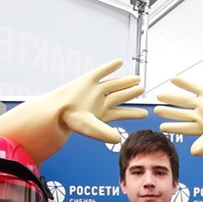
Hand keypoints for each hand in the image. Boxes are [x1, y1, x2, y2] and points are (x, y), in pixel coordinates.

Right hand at [0, 59, 146, 163]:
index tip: (145, 114)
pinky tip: (120, 62)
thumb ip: (105, 133)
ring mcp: (94, 89)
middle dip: (131, 93)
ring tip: (137, 78)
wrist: (57, 109)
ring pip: (113, 84)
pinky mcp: (88, 79)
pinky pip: (101, 72)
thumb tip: (118, 139)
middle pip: (119, 96)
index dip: (133, 113)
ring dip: (125, 81)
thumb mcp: (91, 128)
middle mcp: (100, 101)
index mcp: (103, 113)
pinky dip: (110, 67)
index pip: (121, 113)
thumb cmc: (73, 120)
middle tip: (142, 89)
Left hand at [155, 77, 202, 156]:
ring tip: (160, 95)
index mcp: (201, 127)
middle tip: (156, 110)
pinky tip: (173, 79)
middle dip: (169, 112)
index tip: (162, 127)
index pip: (183, 127)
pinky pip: (194, 87)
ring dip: (172, 98)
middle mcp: (201, 115)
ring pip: (185, 101)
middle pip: (181, 113)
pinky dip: (183, 83)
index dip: (173, 127)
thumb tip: (193, 152)